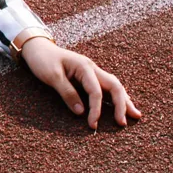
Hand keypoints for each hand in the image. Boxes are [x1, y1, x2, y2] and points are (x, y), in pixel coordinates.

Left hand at [20, 37, 141, 128]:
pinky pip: (107, 87)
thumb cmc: (43, 60)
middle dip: (122, 105)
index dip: (96, 109)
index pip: (96, 91)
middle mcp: (92, 68)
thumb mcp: (51, 76)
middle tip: (124, 123)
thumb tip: (81, 112)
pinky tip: (123, 105)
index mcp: (84, 67)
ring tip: (135, 115)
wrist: (37, 47)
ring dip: (125, 100)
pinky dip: (116, 97)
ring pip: (114, 86)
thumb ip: (67, 93)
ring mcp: (92, 71)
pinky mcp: (89, 76)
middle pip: (115, 86)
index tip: (92, 125)